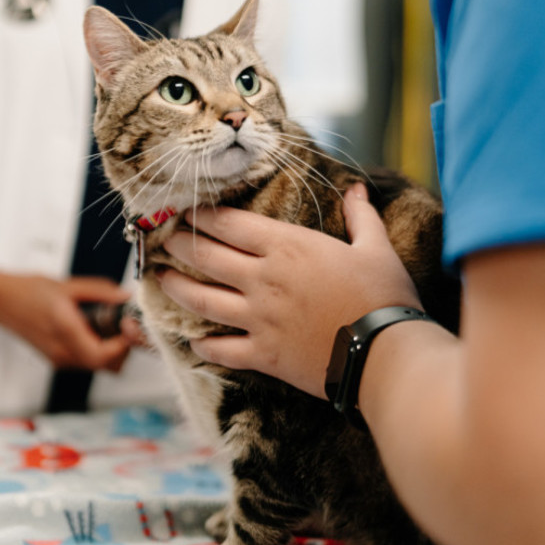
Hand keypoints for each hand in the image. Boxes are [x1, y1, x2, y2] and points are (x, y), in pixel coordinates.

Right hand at [0, 271, 133, 370]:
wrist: (0, 302)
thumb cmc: (28, 291)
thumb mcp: (68, 285)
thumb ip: (100, 291)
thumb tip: (125, 296)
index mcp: (65, 332)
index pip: (104, 355)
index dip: (124, 344)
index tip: (129, 324)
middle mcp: (62, 353)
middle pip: (107, 366)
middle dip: (122, 347)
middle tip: (123, 323)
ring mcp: (59, 360)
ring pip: (98, 366)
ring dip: (111, 350)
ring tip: (108, 324)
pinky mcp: (57, 359)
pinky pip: (86, 362)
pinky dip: (97, 349)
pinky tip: (93, 328)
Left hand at [158, 183, 421, 397]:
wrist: (384, 354)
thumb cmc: (383, 297)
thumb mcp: (376, 248)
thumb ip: (361, 217)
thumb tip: (357, 189)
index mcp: (286, 247)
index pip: (229, 224)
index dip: (202, 215)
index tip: (187, 211)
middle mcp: (263, 279)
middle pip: (205, 257)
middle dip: (178, 246)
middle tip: (163, 240)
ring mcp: (258, 318)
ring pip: (201, 301)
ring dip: (176, 288)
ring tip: (160, 280)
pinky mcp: (263, 355)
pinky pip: (221, 349)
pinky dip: (203, 345)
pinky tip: (193, 342)